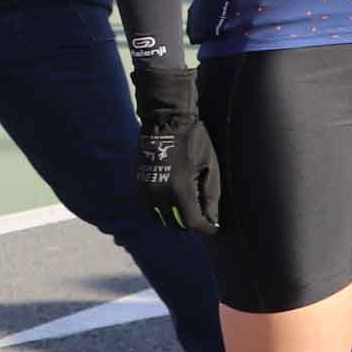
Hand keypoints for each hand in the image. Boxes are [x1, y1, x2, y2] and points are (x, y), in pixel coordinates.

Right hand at [131, 66, 220, 233]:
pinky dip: (161, 209)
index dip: (205, 228)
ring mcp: (146, 191)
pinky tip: (173, 199)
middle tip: (202, 215)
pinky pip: (149, 208)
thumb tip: (213, 220)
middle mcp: (160, 195)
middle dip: (190, 223)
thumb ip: (211, 196)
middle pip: (175, 224)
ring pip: (160, 218)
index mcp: (180, 190)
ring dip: (174, 217)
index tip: (213, 228)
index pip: (192, 223)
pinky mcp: (138, 185)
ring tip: (188, 207)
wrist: (166, 123)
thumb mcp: (210, 168)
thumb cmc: (195, 143)